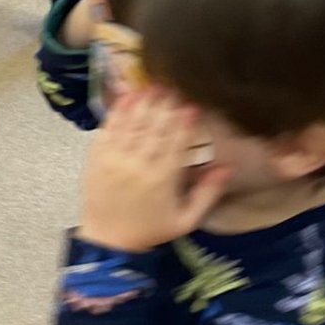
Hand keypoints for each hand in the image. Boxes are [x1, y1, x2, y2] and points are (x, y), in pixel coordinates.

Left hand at [77, 90, 228, 252]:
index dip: (185, 120)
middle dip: (166, 103)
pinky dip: (119, 110)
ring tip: (155, 83)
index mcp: (162, 179)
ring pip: (133, 122)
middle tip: (175, 84)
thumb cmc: (150, 230)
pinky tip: (129, 95)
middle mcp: (138, 164)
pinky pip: (108, 128)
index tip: (193, 104)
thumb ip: (207, 194)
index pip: (177, 140)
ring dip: (145, 101)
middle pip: (155, 125)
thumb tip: (227, 167)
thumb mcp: (185, 221)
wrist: (107, 241)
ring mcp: (114, 158)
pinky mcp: (96, 157)